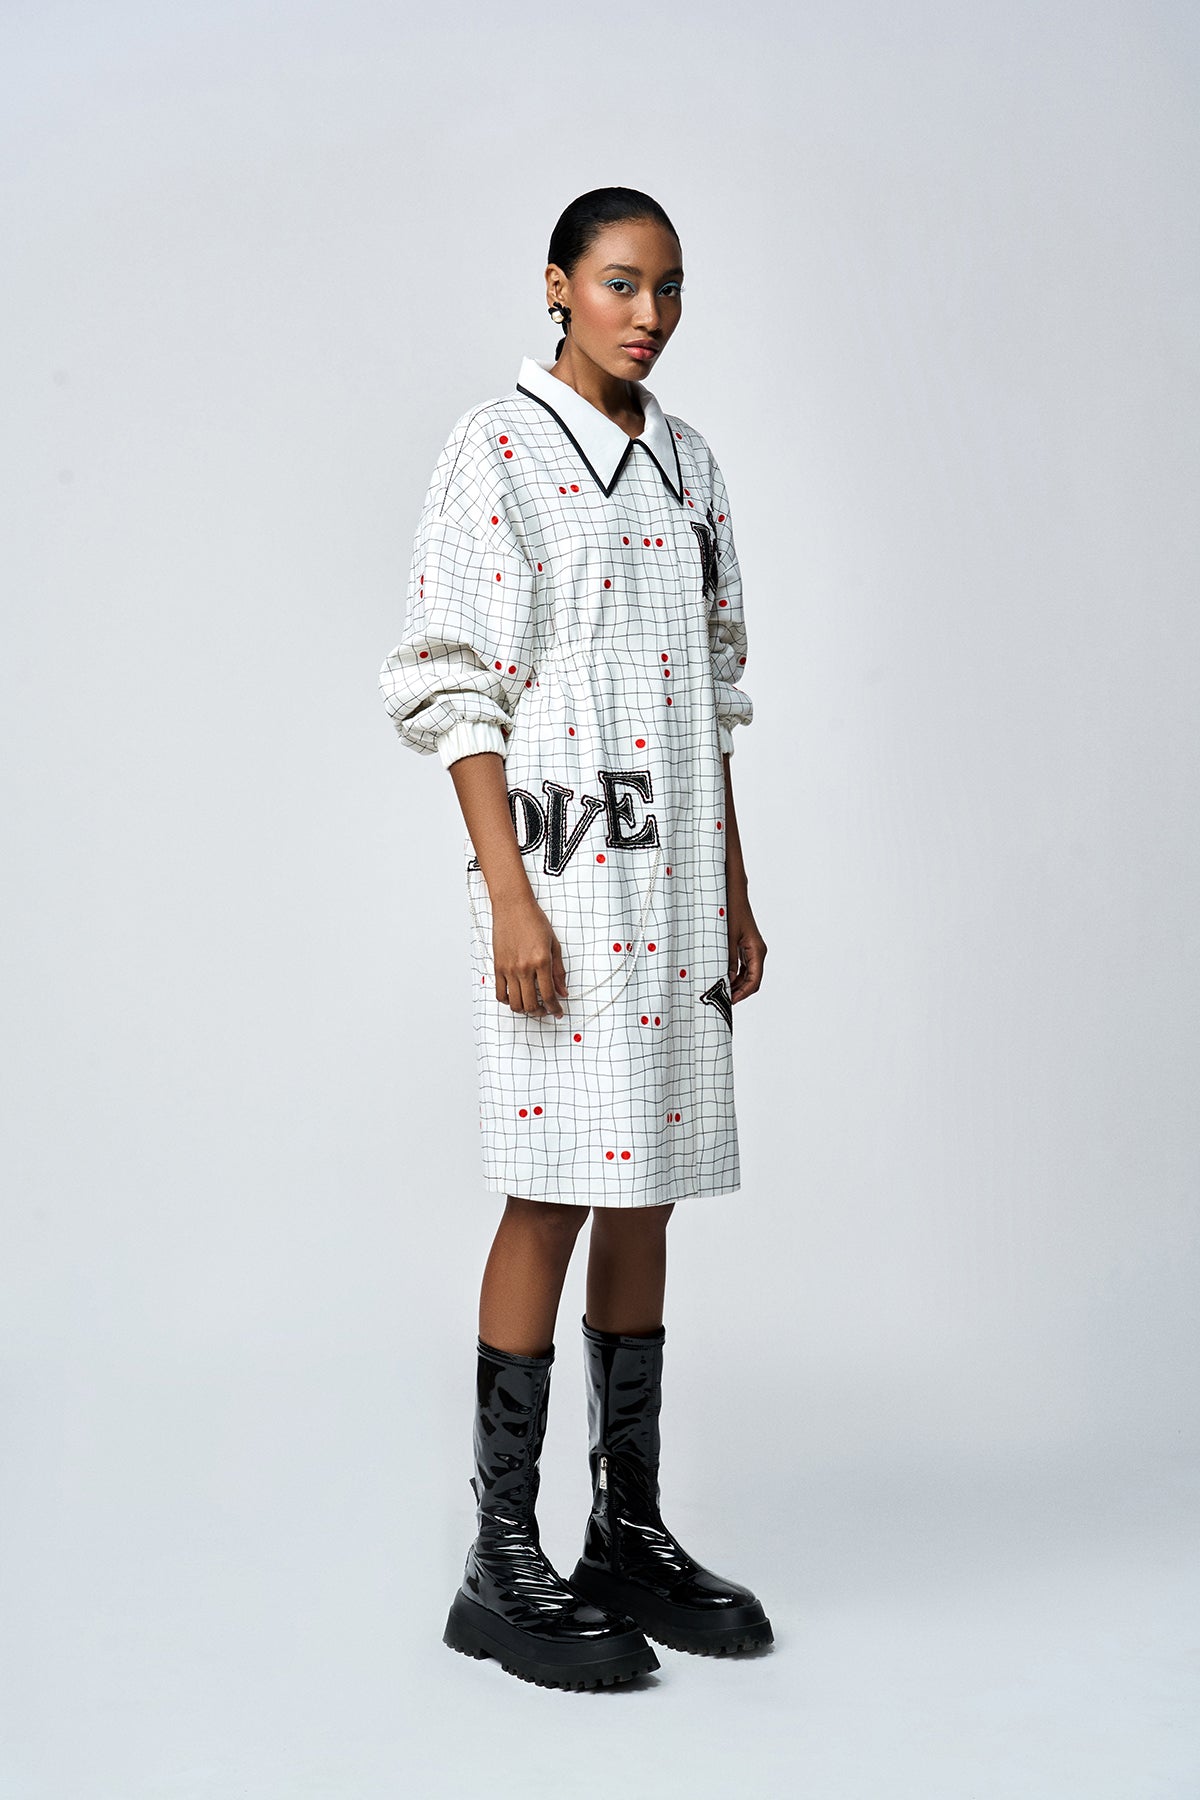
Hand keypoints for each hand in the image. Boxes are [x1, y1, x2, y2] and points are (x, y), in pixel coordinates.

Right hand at [491, 893, 568, 1016]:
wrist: (513, 906)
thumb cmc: (534, 921)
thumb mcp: (554, 945)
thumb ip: (558, 971)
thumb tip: (563, 992)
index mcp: (541, 961)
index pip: (549, 995)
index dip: (555, 1009)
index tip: (558, 1012)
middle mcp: (524, 968)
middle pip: (531, 1005)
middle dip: (541, 1013)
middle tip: (546, 1010)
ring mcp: (509, 969)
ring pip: (515, 1003)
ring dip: (525, 1010)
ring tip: (531, 1006)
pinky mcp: (497, 967)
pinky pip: (500, 993)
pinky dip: (508, 1001)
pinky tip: (516, 997)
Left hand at [726, 893, 765, 1002]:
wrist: (733, 893)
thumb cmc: (731, 912)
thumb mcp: (726, 938)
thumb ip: (728, 960)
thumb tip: (726, 981)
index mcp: (757, 950)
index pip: (754, 981)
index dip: (742, 994)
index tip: (729, 1002)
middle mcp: (757, 951)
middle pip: (752, 980)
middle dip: (738, 992)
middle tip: (721, 1000)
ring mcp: (752, 949)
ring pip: (746, 974)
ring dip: (735, 984)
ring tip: (719, 991)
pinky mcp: (745, 945)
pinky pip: (742, 966)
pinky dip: (733, 974)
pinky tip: (720, 977)